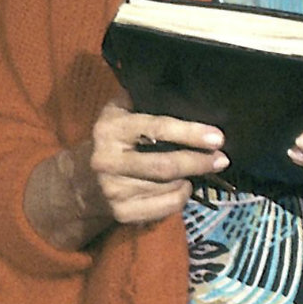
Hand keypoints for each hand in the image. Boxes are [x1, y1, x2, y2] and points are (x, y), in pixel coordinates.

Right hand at [87, 95, 228, 222]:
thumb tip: (186, 90)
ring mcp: (113, 190)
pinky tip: (182, 186)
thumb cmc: (113, 139)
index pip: (157, 129)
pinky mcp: (121, 213)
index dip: (190, 133)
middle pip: (164, 166)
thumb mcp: (119, 111)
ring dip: (190, 179)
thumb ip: (143, 100)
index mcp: (110, 129)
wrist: (80, 181)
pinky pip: (164, 208)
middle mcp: (108, 161)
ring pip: (167, 187)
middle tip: (222, 159)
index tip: (217, 137)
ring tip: (201, 169)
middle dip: (198, 162)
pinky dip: (180, 197)